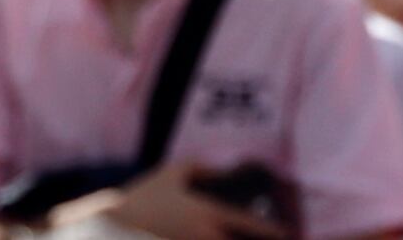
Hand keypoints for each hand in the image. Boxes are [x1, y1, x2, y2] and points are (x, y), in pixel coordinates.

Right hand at [56, 163, 293, 239]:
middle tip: (275, 239)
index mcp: (207, 213)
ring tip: (246, 238)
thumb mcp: (174, 172)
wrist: (115, 224)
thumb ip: (202, 169)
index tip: (287, 232)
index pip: (248, 224)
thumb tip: (222, 172)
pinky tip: (215, 238)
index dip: (272, 230)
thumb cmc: (146, 195)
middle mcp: (205, 236)